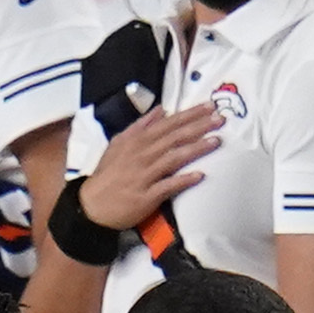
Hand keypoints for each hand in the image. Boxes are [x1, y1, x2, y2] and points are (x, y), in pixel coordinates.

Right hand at [75, 100, 225, 240]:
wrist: (92, 205)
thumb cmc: (108, 174)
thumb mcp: (119, 143)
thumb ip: (141, 126)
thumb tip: (161, 110)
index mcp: (137, 141)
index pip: (168, 124)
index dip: (189, 114)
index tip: (209, 106)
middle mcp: (142, 155)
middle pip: (174, 137)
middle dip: (199, 126)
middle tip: (220, 119)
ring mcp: (145, 175)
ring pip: (174, 158)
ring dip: (196, 148)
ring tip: (216, 141)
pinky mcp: (146, 196)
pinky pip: (167, 186)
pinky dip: (183, 180)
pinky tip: (200, 175)